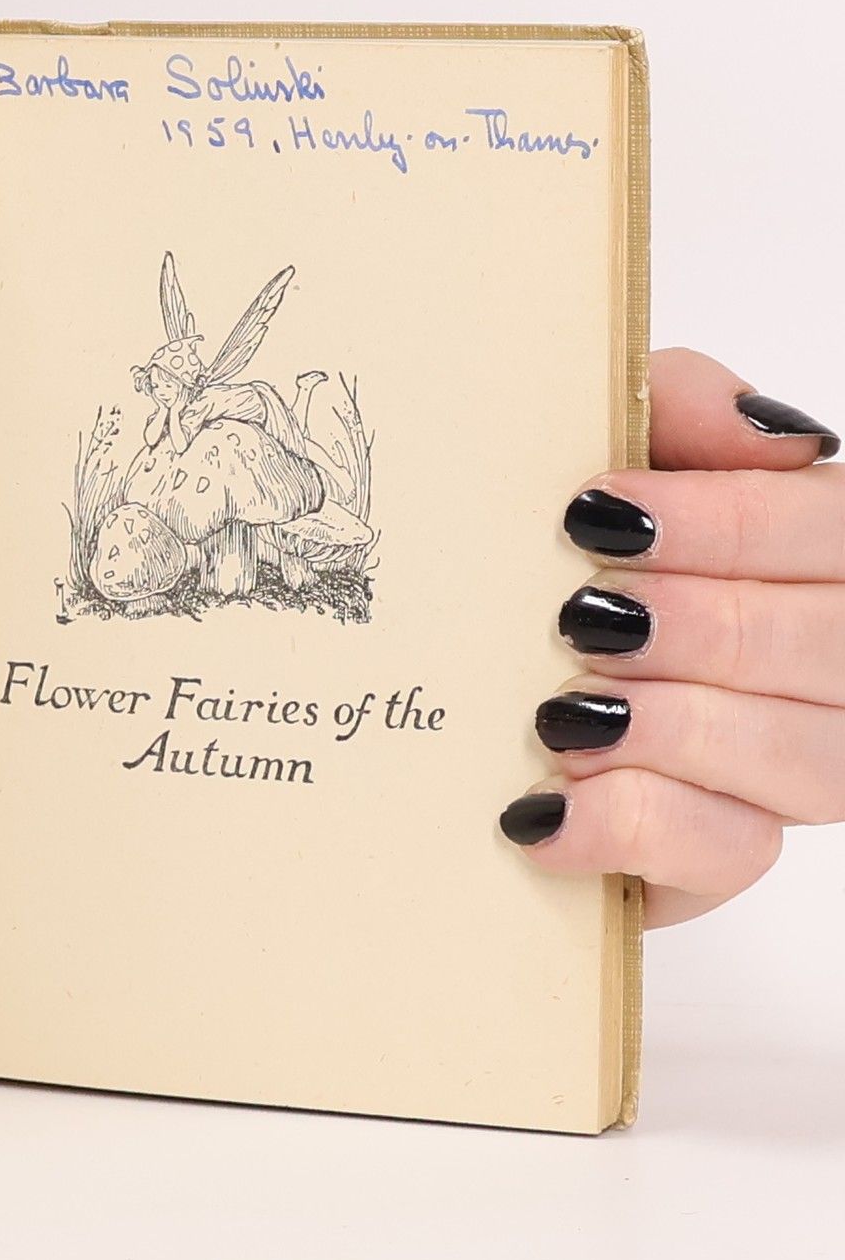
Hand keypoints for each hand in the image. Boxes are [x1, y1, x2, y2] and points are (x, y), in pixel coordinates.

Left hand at [500, 349, 840, 925]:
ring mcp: (785, 772)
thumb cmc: (543, 551)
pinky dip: (630, 825)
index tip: (599, 515)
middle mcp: (829, 665)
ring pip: (811, 762)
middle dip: (703, 626)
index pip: (843, 531)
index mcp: (819, 555)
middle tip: (582, 615)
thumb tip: (772, 434)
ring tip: (560, 709)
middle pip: (835, 648)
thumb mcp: (601, 447)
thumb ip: (679, 403)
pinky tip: (541, 806)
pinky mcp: (717, 856)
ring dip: (674, 726)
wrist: (454, 701)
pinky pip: (732, 853)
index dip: (736, 522)